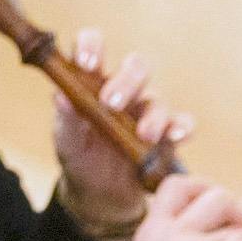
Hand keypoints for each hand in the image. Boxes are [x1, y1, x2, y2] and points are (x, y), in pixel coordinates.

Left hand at [51, 29, 188, 227]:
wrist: (98, 194)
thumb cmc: (78, 156)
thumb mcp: (66, 141)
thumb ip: (65, 118)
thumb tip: (60, 97)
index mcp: (91, 81)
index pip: (92, 46)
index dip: (92, 46)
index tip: (88, 64)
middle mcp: (123, 89)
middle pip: (135, 66)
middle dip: (126, 81)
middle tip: (111, 103)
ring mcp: (146, 111)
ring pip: (157, 98)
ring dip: (153, 114)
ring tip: (144, 134)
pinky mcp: (166, 135)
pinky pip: (181, 123)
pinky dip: (181, 126)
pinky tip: (175, 136)